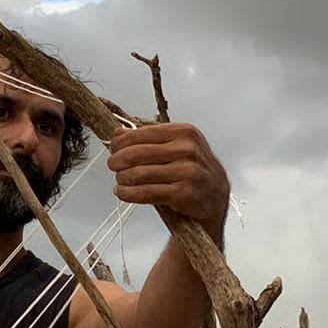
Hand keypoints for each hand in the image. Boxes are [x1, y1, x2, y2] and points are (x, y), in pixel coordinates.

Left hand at [107, 122, 228, 224]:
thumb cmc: (191, 169)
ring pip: (139, 174)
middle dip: (117, 161)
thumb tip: (118, 132)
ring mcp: (188, 171)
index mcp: (184, 132)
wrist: (215, 196)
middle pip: (136, 153)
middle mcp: (188, 149)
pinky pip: (147, 192)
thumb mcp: (174, 146)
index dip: (120, 143)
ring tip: (120, 181)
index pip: (140, 134)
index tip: (113, 149)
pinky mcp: (185, 193)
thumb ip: (147, 138)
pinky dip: (129, 193)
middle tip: (113, 166)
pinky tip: (123, 193)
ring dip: (122, 179)